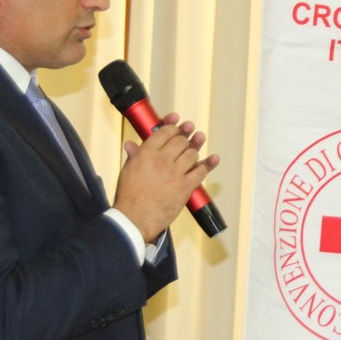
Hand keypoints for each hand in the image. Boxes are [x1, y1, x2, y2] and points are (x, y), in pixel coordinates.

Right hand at [113, 113, 219, 242]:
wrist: (135, 219)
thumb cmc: (129, 197)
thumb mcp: (127, 171)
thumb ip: (134, 156)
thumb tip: (131, 145)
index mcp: (146, 154)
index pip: (164, 132)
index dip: (173, 125)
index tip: (178, 121)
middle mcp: (161, 160)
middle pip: (180, 141)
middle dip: (186, 136)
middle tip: (190, 133)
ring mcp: (175, 173)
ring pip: (192, 154)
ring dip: (195, 150)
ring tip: (195, 147)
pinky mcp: (185, 187)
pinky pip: (200, 171)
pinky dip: (207, 165)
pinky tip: (213, 159)